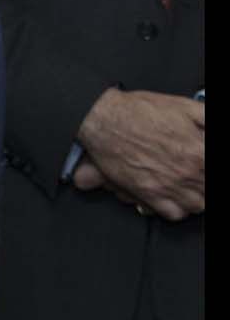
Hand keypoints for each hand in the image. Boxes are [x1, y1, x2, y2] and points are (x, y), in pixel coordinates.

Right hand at [76, 88, 204, 220]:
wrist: (104, 120)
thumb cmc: (139, 111)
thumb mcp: (184, 106)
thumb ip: (206, 119)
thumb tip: (211, 130)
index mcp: (200, 152)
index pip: (216, 172)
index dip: (209, 167)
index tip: (205, 163)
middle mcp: (186, 173)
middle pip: (208, 191)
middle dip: (205, 181)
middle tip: (199, 172)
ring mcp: (167, 186)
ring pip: (197, 206)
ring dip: (197, 197)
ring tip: (192, 186)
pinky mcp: (147, 193)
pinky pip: (174, 214)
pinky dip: (178, 209)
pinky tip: (177, 196)